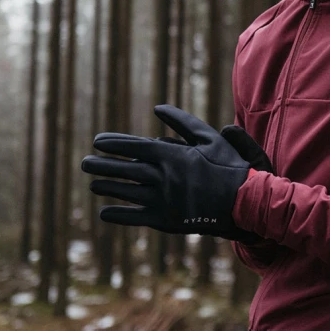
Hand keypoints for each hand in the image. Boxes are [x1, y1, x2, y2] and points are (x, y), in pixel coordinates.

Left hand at [82, 106, 264, 240]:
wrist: (244, 202)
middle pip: (124, 169)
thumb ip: (181, 122)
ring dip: (107, 187)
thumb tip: (158, 108)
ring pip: (127, 193)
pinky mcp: (167, 222)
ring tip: (93, 184)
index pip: (134, 147)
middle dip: (102, 165)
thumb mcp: (208, 137)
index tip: (97, 142)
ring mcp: (163, 201)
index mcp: (172, 156)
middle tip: (85, 163)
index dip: (113, 144)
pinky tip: (104, 213)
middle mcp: (163, 178)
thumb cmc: (228, 166)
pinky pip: (136, 218)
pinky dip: (118, 215)